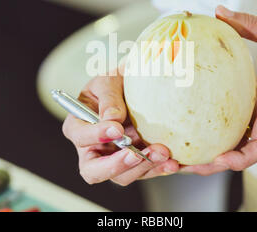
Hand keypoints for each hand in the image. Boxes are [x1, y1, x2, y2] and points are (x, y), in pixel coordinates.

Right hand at [62, 72, 178, 185]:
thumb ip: (108, 97)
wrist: (139, 85)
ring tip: (164, 153)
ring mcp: (116, 159)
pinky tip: (177, 162)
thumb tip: (112, 118)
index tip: (116, 129)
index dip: (96, 136)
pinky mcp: (138, 163)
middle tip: (137, 154)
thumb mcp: (108, 81)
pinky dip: (164, 168)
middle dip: (118, 165)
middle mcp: (94, 148)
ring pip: (125, 175)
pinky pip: (149, 172)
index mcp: (79, 126)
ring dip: (145, 167)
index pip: (80, 137)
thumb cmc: (116, 83)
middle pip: (95, 170)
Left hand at [181, 5, 256, 174]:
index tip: (218, 158)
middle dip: (217, 162)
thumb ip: (247, 23)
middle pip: (245, 151)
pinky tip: (202, 128)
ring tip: (187, 154)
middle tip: (188, 164)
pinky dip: (224, 132)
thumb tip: (219, 11)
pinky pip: (242, 124)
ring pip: (242, 142)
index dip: (240, 157)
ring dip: (218, 151)